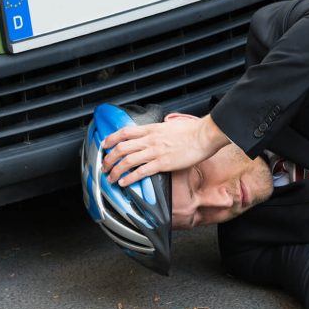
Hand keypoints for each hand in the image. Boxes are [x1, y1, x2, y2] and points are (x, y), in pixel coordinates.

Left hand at [101, 113, 229, 185]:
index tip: (105, 145)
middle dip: (109, 159)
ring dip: (116, 170)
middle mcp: (150, 140)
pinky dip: (130, 178)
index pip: (124, 132)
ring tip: (110, 178)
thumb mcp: (171, 125)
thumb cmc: (193, 130)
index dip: (111, 139)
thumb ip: (160, 131)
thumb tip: (157, 134)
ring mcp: (155, 152)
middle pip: (121, 148)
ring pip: (128, 161)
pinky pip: (141, 172)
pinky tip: (124, 183)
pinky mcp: (163, 163)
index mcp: (151, 129)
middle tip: (104, 166)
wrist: (204, 135)